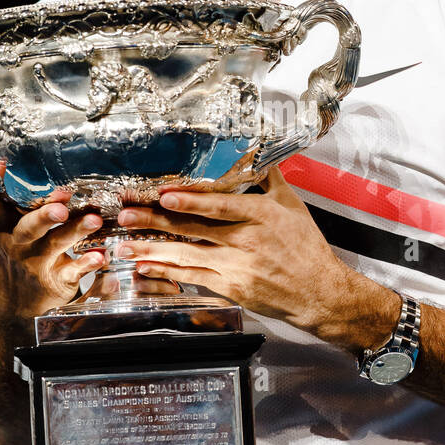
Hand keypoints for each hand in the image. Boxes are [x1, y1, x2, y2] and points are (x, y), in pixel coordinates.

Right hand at [0, 118, 104, 318]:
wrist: (18, 303)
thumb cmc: (13, 244)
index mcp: (0, 225)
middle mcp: (17, 243)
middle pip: (28, 228)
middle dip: (43, 217)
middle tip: (60, 206)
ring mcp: (37, 262)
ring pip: (55, 246)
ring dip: (74, 232)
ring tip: (93, 220)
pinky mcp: (58, 279)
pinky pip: (74, 272)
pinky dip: (88, 265)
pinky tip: (101, 256)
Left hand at [114, 165, 365, 341]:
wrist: (319, 293)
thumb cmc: (307, 248)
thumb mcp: (292, 205)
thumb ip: (269, 177)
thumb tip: (257, 151)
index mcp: (261, 216)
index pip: (221, 206)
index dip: (191, 201)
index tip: (164, 194)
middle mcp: (245, 241)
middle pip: (193, 229)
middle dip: (155, 221)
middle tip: (126, 214)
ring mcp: (235, 267)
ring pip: (186, 255)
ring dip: (151, 249)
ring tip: (124, 244)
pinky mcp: (230, 287)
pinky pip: (192, 277)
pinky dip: (166, 272)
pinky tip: (145, 266)